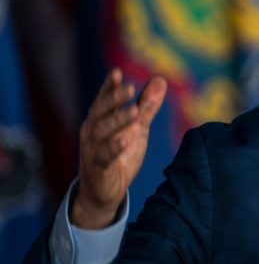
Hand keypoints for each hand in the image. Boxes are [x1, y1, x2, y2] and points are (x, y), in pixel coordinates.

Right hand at [71, 68, 166, 228]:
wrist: (105, 192)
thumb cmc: (120, 154)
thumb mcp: (137, 128)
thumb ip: (147, 106)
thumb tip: (161, 79)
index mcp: (100, 120)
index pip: (103, 100)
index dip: (109, 86)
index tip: (117, 72)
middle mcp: (92, 132)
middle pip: (100, 112)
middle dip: (113, 99)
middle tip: (129, 88)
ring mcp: (92, 151)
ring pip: (101, 133)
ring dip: (117, 120)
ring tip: (133, 110)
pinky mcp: (97, 170)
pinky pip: (103, 157)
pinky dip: (113, 148)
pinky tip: (126, 140)